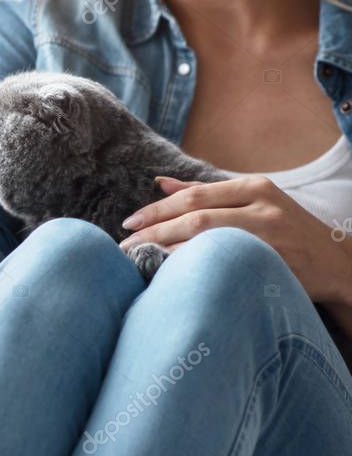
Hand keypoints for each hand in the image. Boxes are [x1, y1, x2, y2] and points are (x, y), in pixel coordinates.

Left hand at [119, 175, 351, 303]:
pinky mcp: (274, 262)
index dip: (156, 210)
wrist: (337, 263)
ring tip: (137, 259)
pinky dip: (191, 267)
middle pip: (195, 216)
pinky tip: (168, 273)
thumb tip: (160, 182)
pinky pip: (222, 263)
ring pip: (206, 239)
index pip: (193, 196)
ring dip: (166, 250)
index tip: (128, 223)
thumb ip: (207, 193)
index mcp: (254, 187)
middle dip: (154, 231)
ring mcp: (270, 235)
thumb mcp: (253, 202)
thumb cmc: (286, 231)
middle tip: (124, 245)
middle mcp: (263, 206)